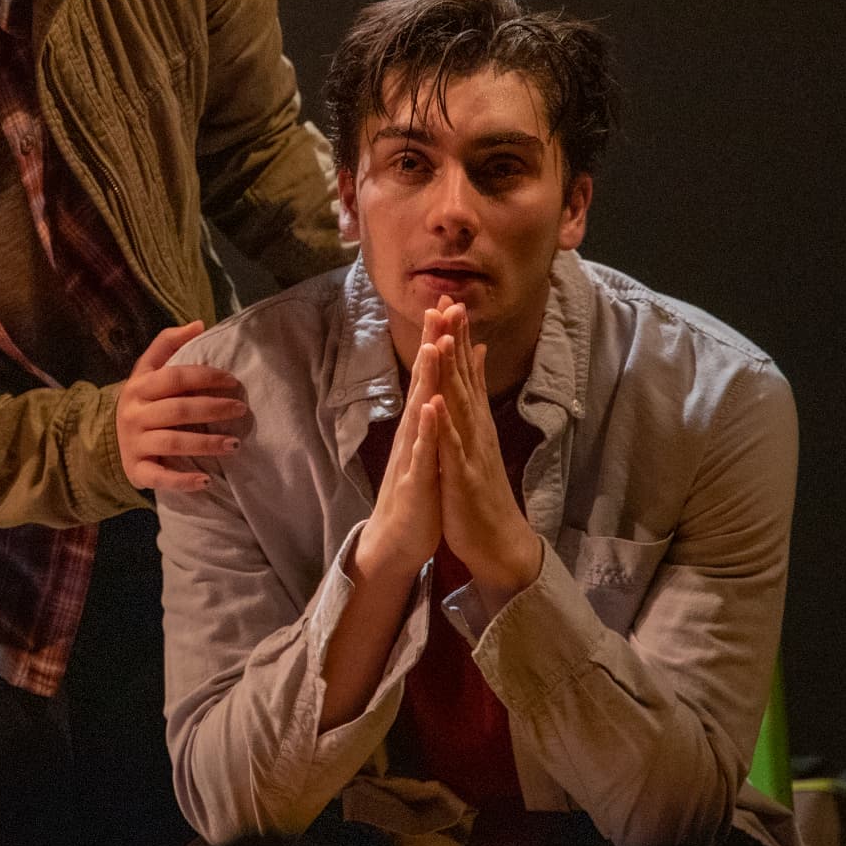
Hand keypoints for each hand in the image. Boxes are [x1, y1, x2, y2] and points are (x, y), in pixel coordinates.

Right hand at [117, 321, 248, 493]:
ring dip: (207, 443)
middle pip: (178, 409)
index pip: (175, 377)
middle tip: (241, 410)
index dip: (206, 377)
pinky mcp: (137, 471)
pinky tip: (205, 481)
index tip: (233, 381)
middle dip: (213, 408)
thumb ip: (169, 344)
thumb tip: (199, 323)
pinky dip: (182, 480)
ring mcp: (134, 444)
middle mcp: (133, 414)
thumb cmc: (142, 401)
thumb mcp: (147, 370)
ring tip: (235, 444)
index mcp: (138, 387)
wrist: (111, 439)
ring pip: (174, 442)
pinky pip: (160, 477)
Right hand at [355, 310, 452, 579]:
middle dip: (432, 343)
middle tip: (439, 305)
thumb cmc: (417, 494)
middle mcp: (413, 433)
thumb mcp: (429, 449)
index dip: (440, 340)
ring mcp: (411, 455)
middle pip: (423, 381)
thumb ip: (433, 418)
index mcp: (420, 426)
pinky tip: (429, 407)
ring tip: (435, 344)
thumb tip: (440, 386)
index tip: (448, 304)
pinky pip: (421, 452)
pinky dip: (425, 429)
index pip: (431, 375)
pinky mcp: (414, 481)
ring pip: (419, 409)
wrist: (396, 540)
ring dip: (427, 377)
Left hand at [428, 304, 542, 599]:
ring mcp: (470, 452)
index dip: (457, 336)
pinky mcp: (462, 477)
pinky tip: (436, 403)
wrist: (498, 540)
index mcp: (474, 421)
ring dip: (452, 372)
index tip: (449, 300)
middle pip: (464, 378)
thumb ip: (476, 397)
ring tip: (444, 338)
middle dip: (456, 340)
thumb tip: (476, 357)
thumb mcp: (477, 437)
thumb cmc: (481, 489)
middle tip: (451, 301)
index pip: (465, 371)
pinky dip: (444, 426)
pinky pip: (451, 449)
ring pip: (460, 406)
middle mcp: (476, 429)